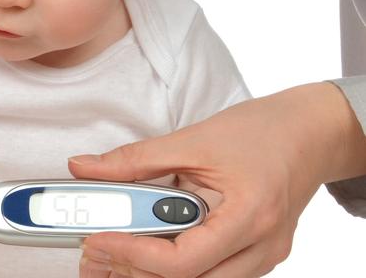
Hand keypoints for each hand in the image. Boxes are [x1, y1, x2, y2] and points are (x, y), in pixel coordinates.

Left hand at [70, 83, 365, 277]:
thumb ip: (135, 159)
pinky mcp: (257, 254)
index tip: (97, 239)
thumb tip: (85, 167)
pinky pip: (212, 273)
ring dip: (153, 273)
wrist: (310, 133)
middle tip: (95, 255)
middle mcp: (261, 247)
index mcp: (249, 215)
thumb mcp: (193, 139)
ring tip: (113, 255)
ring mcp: (263, 256)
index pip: (184, 260)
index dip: (133, 254)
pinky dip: (175, 266)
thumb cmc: (262, 131)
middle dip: (136, 272)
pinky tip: (147, 250)